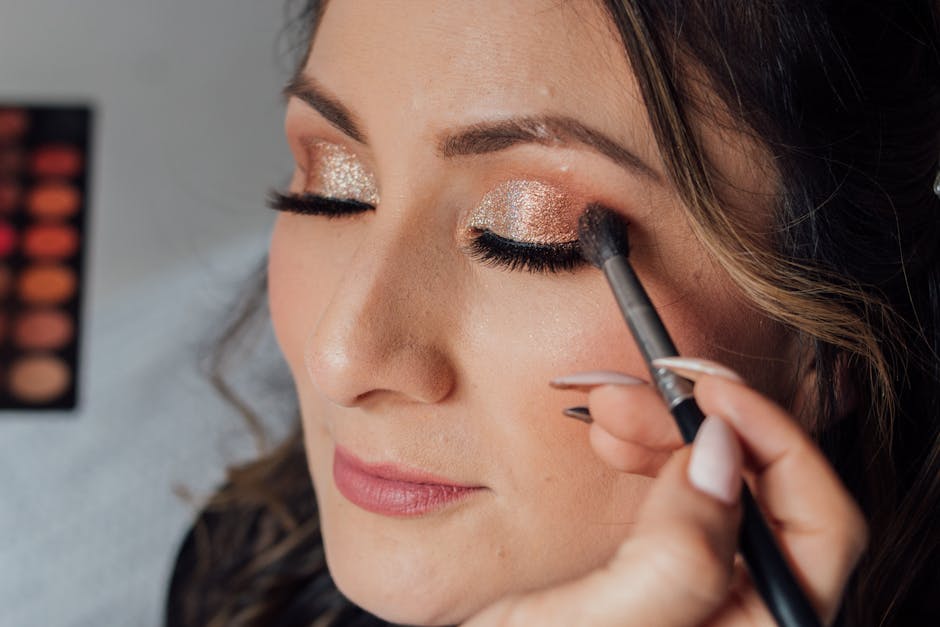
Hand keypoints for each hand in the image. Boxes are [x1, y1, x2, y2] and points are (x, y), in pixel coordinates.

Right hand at [464, 358, 867, 626]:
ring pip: (721, 487)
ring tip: (603, 410)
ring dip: (666, 433)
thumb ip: (675, 559)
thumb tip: (721, 453)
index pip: (820, 526)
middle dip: (698, 428)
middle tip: (627, 396)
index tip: (707, 394)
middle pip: (767, 495)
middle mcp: (742, 614)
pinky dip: (649, 456)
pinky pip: (682, 498)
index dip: (774, 443)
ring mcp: (705, 593)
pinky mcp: (666, 574)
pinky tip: (611, 442)